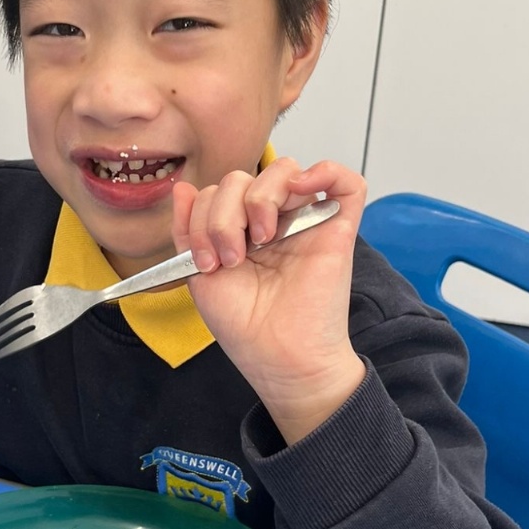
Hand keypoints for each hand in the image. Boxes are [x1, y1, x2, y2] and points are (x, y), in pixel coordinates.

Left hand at [171, 158, 366, 445]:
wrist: (278, 359)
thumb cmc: (244, 326)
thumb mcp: (199, 274)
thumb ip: (189, 230)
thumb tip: (183, 187)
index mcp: (242, 230)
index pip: (219, 191)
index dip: (203, 215)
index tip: (206, 261)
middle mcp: (275, 221)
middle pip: (247, 177)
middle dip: (225, 212)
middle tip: (231, 256)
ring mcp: (307, 222)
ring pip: (286, 170)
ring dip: (261, 198)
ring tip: (261, 240)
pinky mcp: (340, 229)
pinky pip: (346, 181)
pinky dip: (324, 171)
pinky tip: (300, 193)